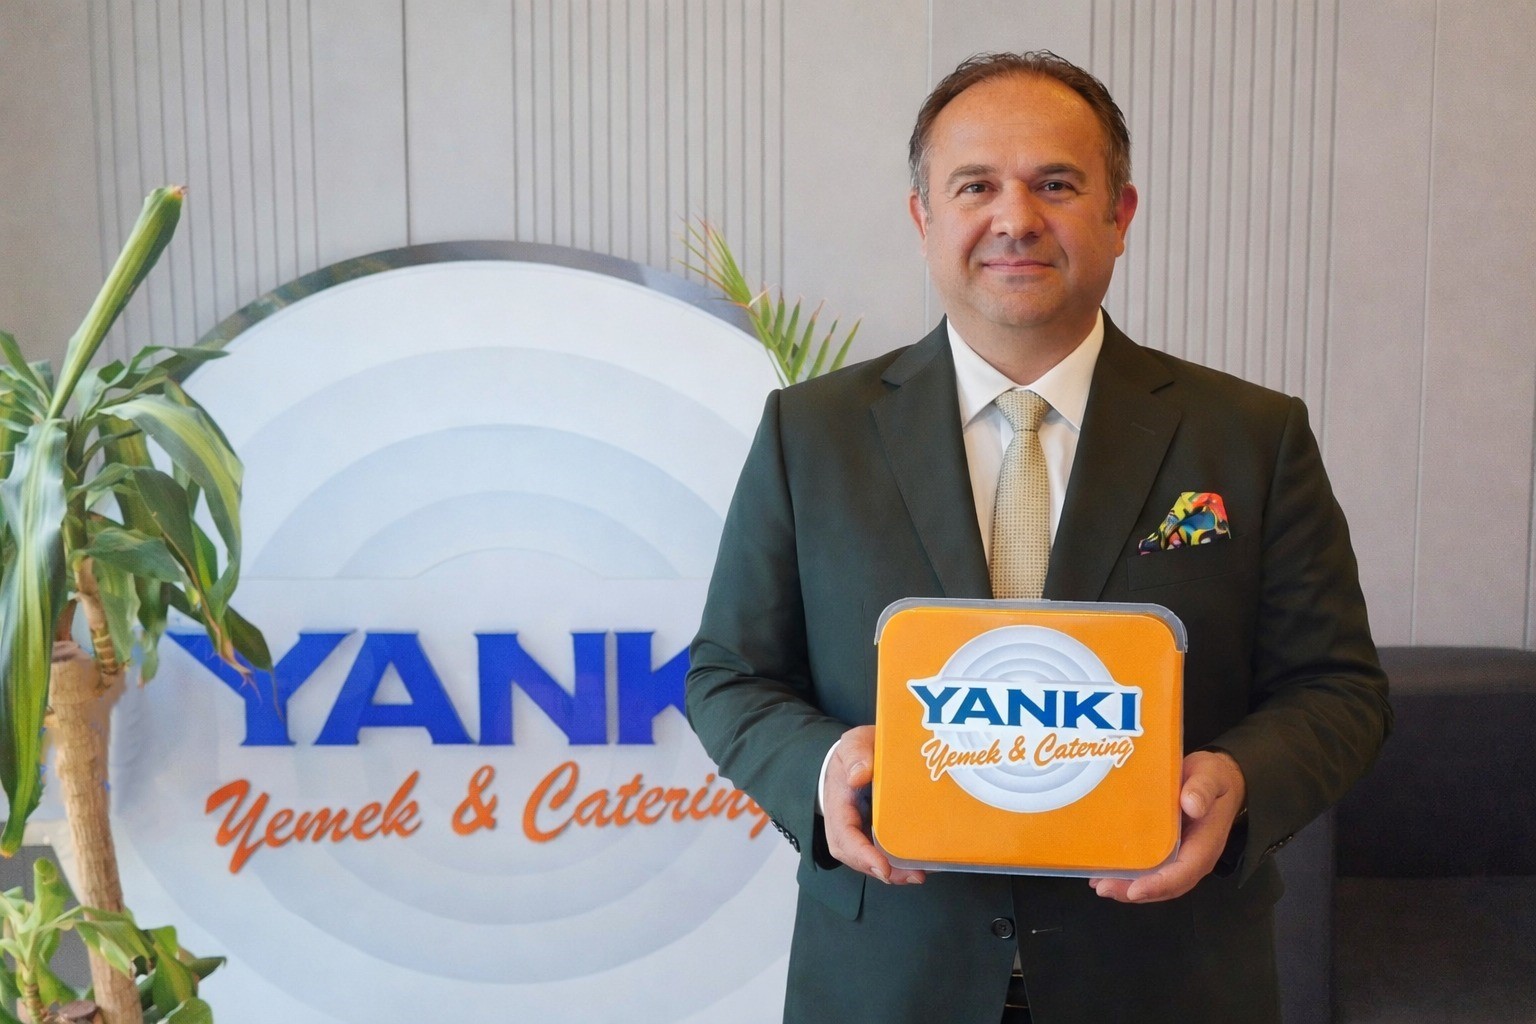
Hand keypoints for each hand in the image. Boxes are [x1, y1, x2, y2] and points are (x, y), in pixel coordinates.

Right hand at [822, 725, 925, 884]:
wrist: (860, 755)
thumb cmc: (858, 751)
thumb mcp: (855, 744)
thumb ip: (856, 754)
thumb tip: (859, 776)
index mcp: (839, 802)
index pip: (844, 833)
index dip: (861, 853)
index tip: (881, 866)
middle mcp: (846, 823)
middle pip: (854, 855)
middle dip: (880, 870)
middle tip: (912, 876)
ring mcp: (860, 831)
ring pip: (868, 859)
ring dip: (892, 872)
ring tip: (918, 874)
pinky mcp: (875, 834)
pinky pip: (882, 853)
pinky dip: (898, 864)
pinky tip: (920, 864)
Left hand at [1089, 749, 1245, 902]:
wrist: (1216, 779)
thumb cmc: (1213, 778)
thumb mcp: (1211, 776)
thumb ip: (1203, 789)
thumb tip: (1191, 804)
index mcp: (1205, 844)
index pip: (1184, 872)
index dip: (1159, 884)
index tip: (1134, 890)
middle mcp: (1192, 857)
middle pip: (1165, 885)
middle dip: (1134, 891)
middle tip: (1104, 889)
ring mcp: (1178, 856)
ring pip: (1154, 881)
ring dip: (1126, 887)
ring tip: (1099, 884)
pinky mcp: (1166, 850)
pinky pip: (1148, 868)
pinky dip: (1127, 875)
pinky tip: (1104, 872)